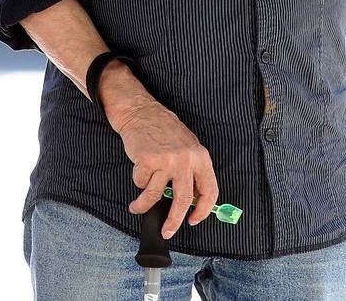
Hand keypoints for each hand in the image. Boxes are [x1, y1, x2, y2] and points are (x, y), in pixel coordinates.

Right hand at [108, 92, 218, 237]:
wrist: (142, 112)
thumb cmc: (165, 130)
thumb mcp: (188, 148)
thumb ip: (192, 172)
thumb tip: (192, 201)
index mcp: (201, 157)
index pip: (209, 191)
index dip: (202, 210)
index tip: (193, 220)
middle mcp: (186, 160)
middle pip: (182, 200)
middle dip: (173, 221)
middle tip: (167, 231)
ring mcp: (166, 160)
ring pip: (155, 195)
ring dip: (143, 205)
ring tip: (136, 207)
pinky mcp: (147, 160)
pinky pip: (141, 182)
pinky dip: (138, 181)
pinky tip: (138, 172)